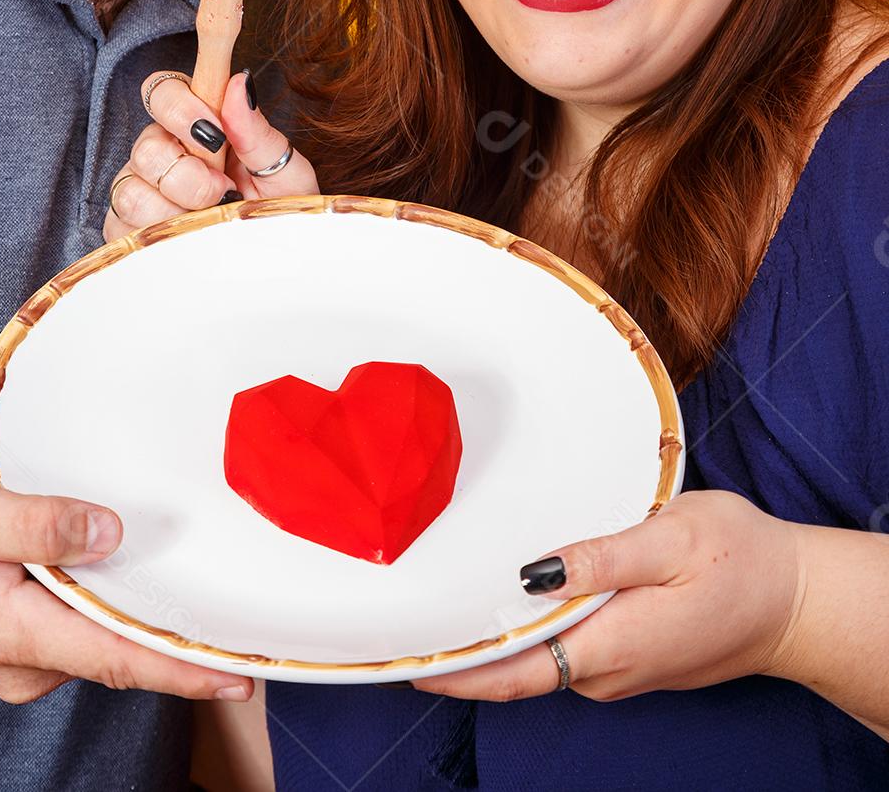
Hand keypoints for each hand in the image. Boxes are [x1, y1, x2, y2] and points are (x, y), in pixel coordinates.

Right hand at [0, 461, 252, 704]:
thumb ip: (39, 522)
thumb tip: (109, 533)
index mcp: (11, 630)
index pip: (115, 658)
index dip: (182, 668)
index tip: (237, 674)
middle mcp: (18, 662)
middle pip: (115, 653)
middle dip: (177, 641)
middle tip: (242, 623)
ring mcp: (11, 660)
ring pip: (93, 642)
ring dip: (137, 619)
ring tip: (192, 590)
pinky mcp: (7, 646)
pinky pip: (70, 633)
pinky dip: (103, 612)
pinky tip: (124, 579)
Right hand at [104, 69, 318, 239]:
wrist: (277, 260)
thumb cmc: (278, 209)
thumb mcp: (283, 170)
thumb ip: (257, 130)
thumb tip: (240, 84)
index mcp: (199, 123)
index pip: (163, 91)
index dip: (179, 107)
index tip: (214, 133)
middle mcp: (164, 151)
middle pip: (146, 147)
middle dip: (189, 175)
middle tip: (223, 190)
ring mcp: (143, 190)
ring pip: (131, 189)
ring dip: (176, 210)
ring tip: (210, 218)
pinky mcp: (129, 228)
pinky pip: (120, 225)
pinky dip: (158, 233)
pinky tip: (187, 236)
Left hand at [412, 490, 802, 702]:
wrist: (797, 602)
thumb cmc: (742, 562)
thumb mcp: (672, 539)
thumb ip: (601, 557)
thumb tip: (533, 572)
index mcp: (611, 645)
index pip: (516, 673)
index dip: (459, 671)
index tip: (413, 660)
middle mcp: (607, 671)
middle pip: (519, 665)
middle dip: (468, 645)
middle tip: (417, 609)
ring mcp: (619, 670)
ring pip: (542, 655)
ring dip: (501, 631)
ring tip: (452, 594)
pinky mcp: (630, 656)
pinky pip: (567, 647)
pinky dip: (535, 627)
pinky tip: (516, 596)